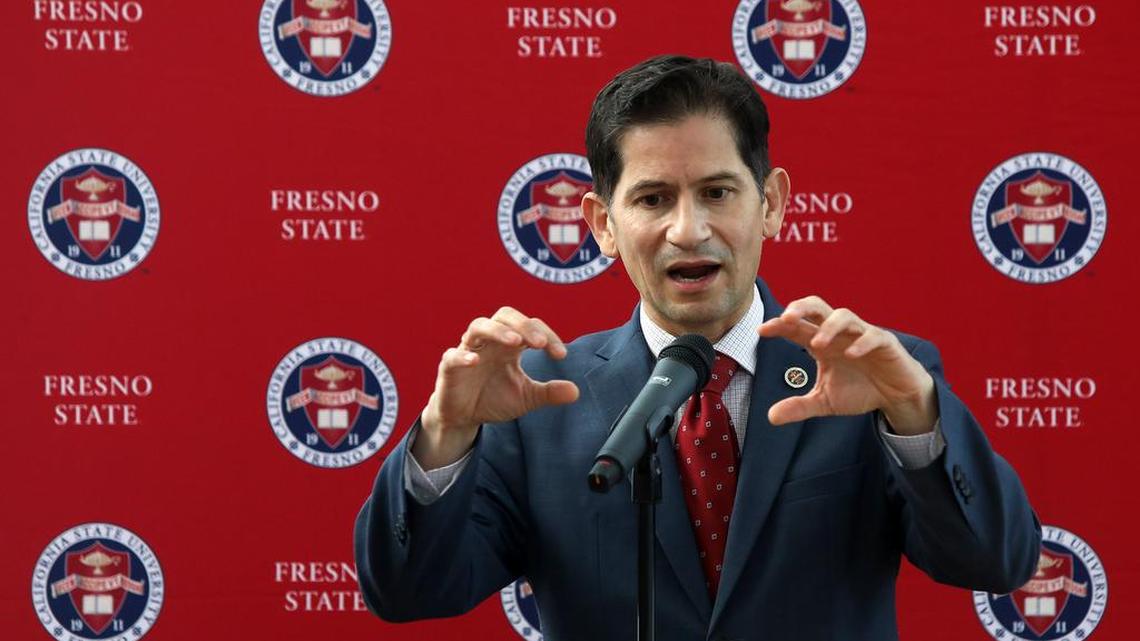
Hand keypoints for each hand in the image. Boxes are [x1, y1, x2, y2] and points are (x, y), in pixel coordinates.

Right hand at [415, 307, 579, 467]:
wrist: (464, 418)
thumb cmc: (494, 399)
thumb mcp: (526, 397)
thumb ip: (549, 392)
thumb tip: (576, 391)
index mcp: (510, 344)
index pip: (531, 326)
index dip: (548, 336)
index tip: (561, 355)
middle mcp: (490, 341)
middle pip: (505, 315)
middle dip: (524, 325)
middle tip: (540, 343)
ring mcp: (468, 350)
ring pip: (479, 326)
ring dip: (498, 330)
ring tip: (515, 342)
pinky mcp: (449, 367)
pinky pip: (453, 355)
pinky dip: (463, 356)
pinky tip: (475, 361)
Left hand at [757, 296, 936, 434]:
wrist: (896, 396)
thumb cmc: (859, 389)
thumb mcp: (825, 402)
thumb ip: (799, 407)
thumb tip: (770, 417)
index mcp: (821, 343)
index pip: (797, 327)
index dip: (779, 325)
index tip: (761, 330)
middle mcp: (838, 334)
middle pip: (817, 306)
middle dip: (801, 307)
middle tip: (786, 318)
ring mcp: (861, 334)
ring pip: (844, 315)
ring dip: (829, 327)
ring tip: (816, 345)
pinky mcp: (885, 343)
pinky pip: (873, 335)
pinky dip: (861, 343)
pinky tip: (851, 354)